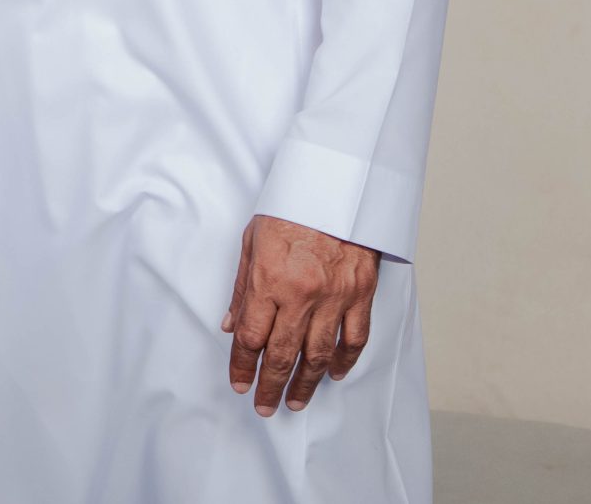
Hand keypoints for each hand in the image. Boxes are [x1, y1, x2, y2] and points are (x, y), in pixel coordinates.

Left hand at [220, 213, 378, 416]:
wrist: (337, 185)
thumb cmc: (291, 208)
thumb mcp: (252, 240)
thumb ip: (242, 287)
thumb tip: (230, 324)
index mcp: (269, 278)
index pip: (250, 336)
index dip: (242, 365)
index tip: (239, 382)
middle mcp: (301, 293)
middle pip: (282, 354)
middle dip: (271, 385)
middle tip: (265, 405)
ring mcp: (334, 296)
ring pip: (318, 354)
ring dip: (305, 382)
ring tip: (296, 401)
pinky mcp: (361, 294)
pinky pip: (354, 338)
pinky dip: (344, 361)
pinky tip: (332, 374)